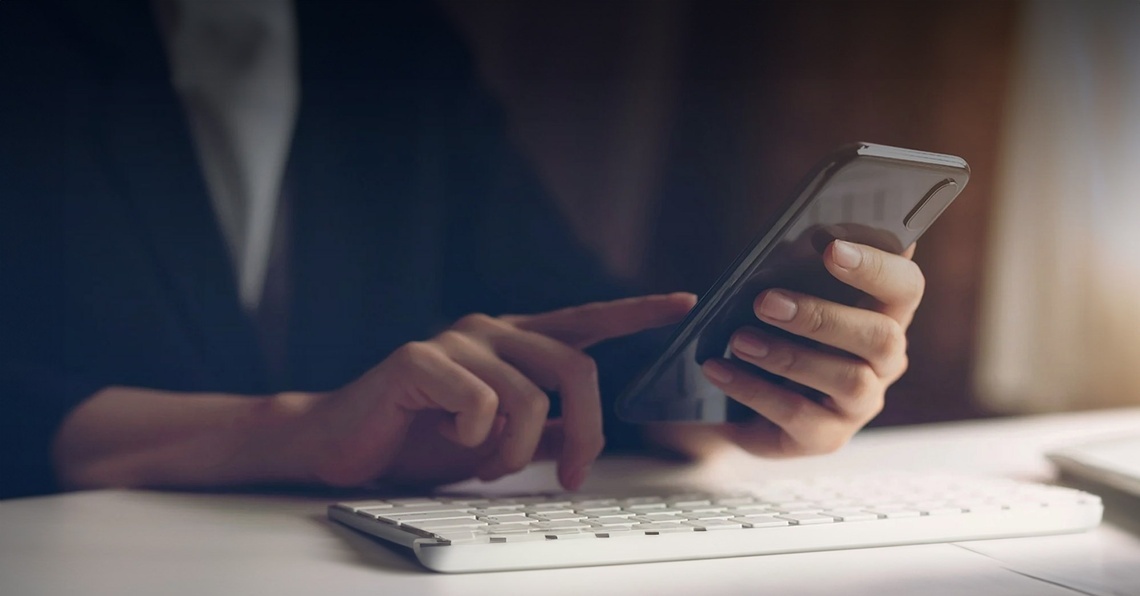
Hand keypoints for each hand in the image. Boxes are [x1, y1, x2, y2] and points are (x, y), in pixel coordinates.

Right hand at [280, 293, 695, 490]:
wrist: (346, 447)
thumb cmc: (420, 439)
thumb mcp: (496, 442)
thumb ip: (541, 430)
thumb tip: (581, 435)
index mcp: (514, 344)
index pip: (586, 321)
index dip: (636, 312)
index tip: (684, 303)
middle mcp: (492, 330)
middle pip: (576, 368)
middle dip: (587, 430)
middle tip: (570, 476)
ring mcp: (457, 339)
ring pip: (529, 395)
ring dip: (516, 449)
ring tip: (487, 462)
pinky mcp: (421, 358)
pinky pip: (480, 402)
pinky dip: (474, 438)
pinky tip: (446, 436)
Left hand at [692, 240, 922, 456]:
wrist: (737, 396)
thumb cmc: (772, 327)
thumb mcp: (783, 288)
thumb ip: (798, 263)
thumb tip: (807, 237)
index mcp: (884, 313)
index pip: (905, 286)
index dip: (876, 266)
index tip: (831, 248)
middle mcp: (885, 361)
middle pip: (882, 337)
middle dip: (823, 316)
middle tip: (765, 301)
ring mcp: (861, 403)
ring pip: (847, 379)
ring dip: (788, 355)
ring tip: (739, 339)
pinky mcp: (827, 437)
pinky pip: (798, 414)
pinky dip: (754, 388)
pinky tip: (719, 369)